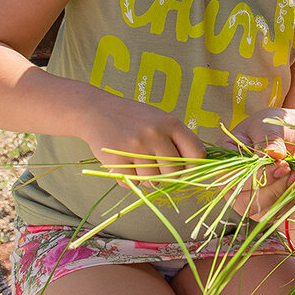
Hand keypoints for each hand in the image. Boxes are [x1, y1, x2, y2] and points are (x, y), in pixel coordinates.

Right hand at [78, 95, 203, 181]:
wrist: (97, 111)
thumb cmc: (134, 118)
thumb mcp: (161, 119)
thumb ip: (178, 140)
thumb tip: (197, 167)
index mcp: (171, 123)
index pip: (196, 153)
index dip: (195, 167)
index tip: (187, 170)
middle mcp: (155, 134)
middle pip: (174, 172)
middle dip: (169, 175)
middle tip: (159, 168)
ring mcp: (135, 148)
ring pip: (154, 181)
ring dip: (149, 178)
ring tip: (140, 163)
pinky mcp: (116, 161)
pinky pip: (133, 183)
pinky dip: (130, 179)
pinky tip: (126, 164)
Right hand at [222, 107, 294, 219]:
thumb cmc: (277, 128)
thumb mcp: (272, 124)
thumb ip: (270, 138)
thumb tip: (273, 154)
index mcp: (225, 156)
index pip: (229, 175)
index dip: (255, 173)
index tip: (281, 163)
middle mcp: (231, 181)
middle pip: (243, 197)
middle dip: (272, 184)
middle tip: (289, 168)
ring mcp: (246, 196)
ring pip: (258, 208)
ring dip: (281, 192)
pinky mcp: (264, 207)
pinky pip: (275, 212)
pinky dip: (290, 198)